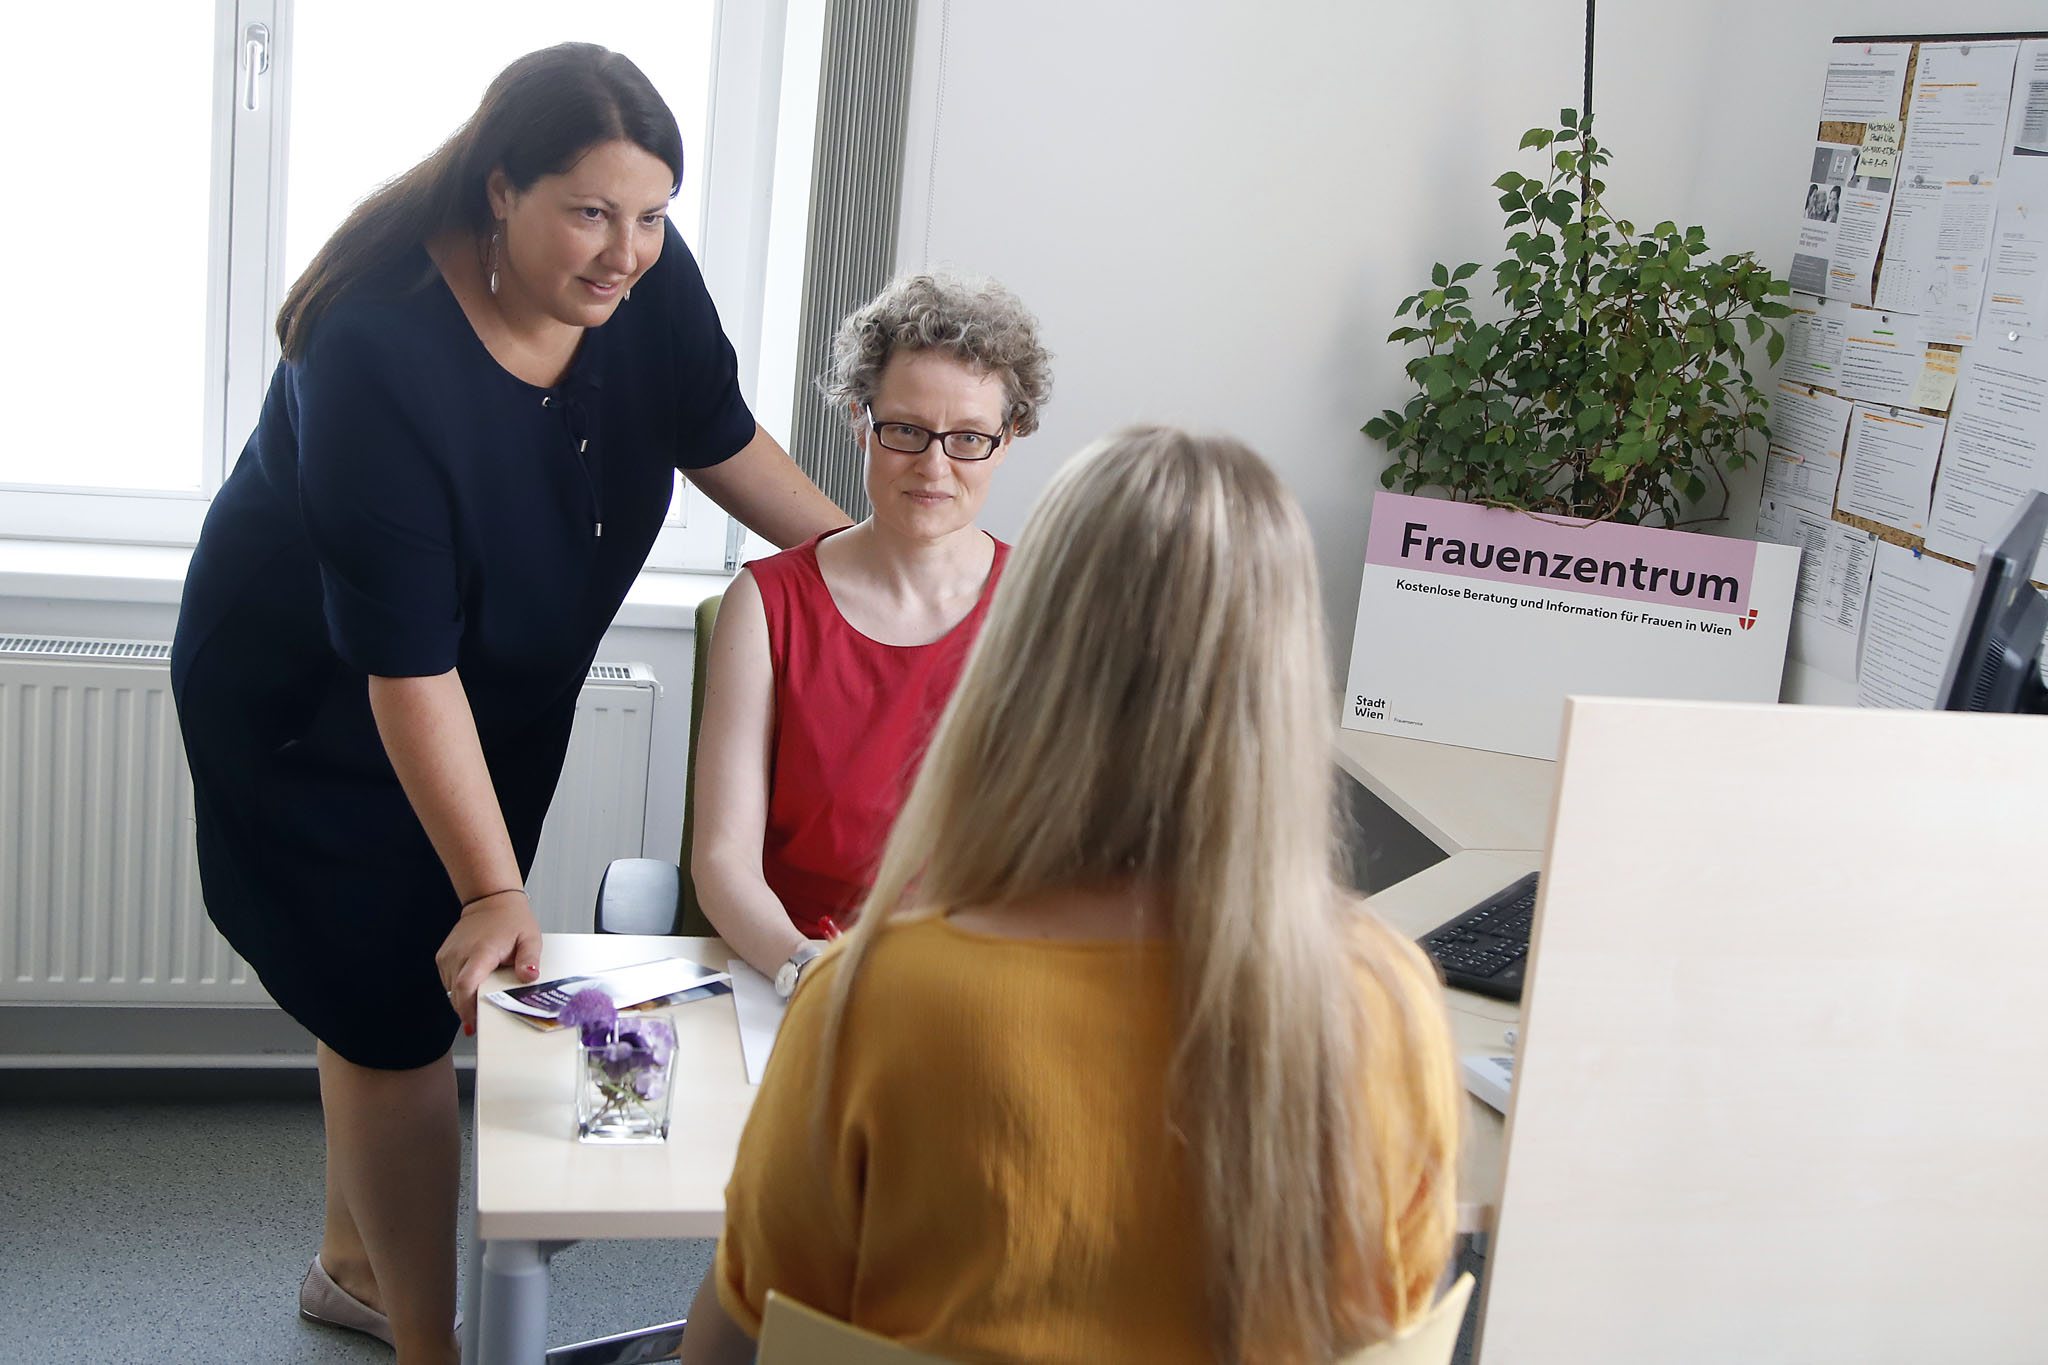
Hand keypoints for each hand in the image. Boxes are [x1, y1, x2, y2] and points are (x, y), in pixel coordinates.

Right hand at [436, 890, 541, 1035]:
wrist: (491, 901)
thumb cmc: (511, 920)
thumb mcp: (530, 938)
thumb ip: (530, 959)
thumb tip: (529, 977)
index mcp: (480, 951)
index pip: (466, 986)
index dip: (467, 1009)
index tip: (475, 1025)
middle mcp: (459, 954)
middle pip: (457, 994)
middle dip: (468, 1012)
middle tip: (483, 1022)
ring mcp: (448, 956)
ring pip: (451, 991)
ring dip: (465, 1000)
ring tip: (482, 998)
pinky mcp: (443, 958)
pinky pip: (449, 983)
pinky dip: (460, 990)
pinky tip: (475, 985)